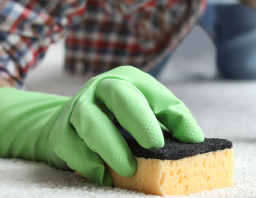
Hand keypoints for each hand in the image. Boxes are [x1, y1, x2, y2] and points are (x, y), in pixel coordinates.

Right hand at [50, 66, 203, 184]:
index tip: (183, 140)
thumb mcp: (147, 108)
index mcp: (128, 80)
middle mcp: (102, 88)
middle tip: (154, 146)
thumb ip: (171, 119)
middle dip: (138, 120)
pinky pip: (70, 146)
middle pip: (120, 97)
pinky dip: (87, 163)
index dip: (170, 115)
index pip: (153, 94)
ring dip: (110, 146)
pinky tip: (103, 176)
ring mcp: (78, 107)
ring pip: (90, 121)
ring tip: (128, 170)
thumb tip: (195, 139)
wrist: (71, 119)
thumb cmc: (119, 115)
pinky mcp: (61, 130)